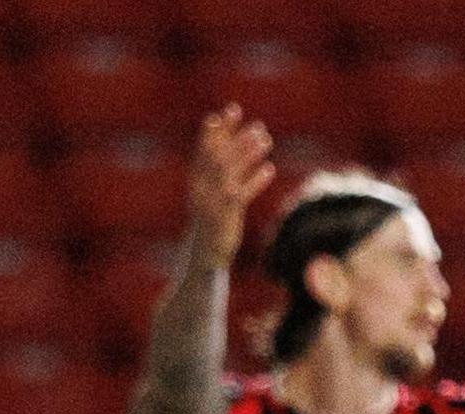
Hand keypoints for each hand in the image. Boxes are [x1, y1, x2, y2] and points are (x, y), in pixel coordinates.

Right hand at [183, 106, 277, 262]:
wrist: (204, 251)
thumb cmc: (210, 216)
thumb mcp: (208, 190)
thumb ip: (215, 165)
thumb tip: (225, 136)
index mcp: (196, 178)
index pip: (205, 148)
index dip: (217, 129)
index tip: (230, 111)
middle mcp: (201, 186)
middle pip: (218, 156)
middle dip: (237, 138)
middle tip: (258, 125)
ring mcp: (212, 200)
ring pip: (230, 171)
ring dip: (248, 153)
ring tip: (265, 140)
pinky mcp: (225, 215)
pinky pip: (241, 194)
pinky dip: (255, 180)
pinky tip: (269, 169)